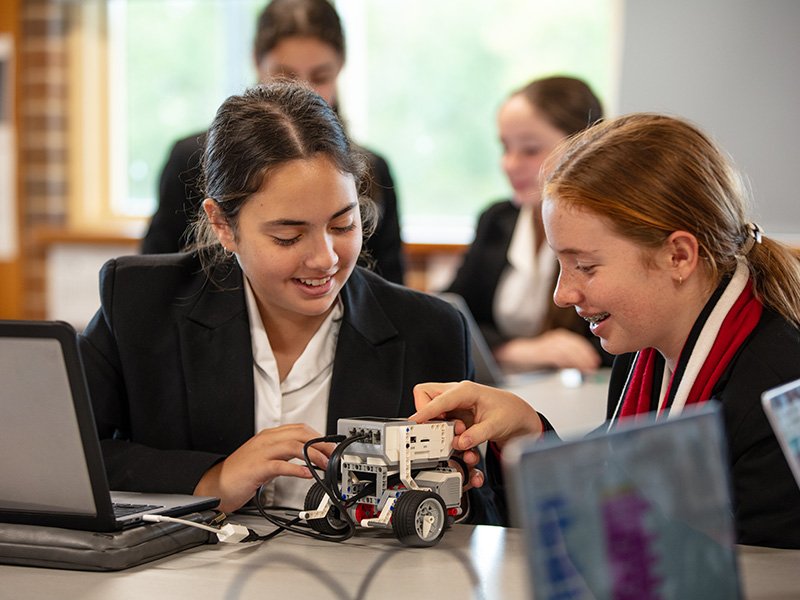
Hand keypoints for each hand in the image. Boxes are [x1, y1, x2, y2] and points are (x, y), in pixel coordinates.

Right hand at [194, 423, 333, 512]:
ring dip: (313, 455)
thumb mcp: (266, 459)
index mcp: (269, 436)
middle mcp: (266, 440)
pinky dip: (297, 469)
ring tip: (325, 465)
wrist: (215, 485)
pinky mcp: (257, 468)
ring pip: (293, 446)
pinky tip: (307, 474)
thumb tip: (307, 458)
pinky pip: (281, 465)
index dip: (319, 436)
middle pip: (300, 434)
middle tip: (333, 456)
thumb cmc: (240, 474)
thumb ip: (284, 456)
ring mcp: (261, 453)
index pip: (300, 429)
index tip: (330, 447)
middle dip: (321, 444)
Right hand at [410, 380, 542, 457]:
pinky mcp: (454, 416)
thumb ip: (477, 434)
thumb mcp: (496, 425)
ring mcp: (454, 405)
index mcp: (466, 391)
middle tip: (445, 432)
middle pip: (426, 398)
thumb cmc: (509, 412)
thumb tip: (460, 442)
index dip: (424, 411)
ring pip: (431, 412)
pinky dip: (448, 436)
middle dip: (429, 418)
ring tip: (460, 437)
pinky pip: (440, 423)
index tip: (414, 423)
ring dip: (440, 429)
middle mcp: (456, 395)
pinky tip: (463, 441)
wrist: (517, 416)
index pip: (437, 399)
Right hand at [494, 328, 600, 371]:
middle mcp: (554, 338)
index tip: (595, 361)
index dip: (587, 351)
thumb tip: (583, 366)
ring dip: (578, 358)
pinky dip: (564, 360)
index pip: (577, 342)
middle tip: (594, 366)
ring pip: (565, 349)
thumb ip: (567, 359)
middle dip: (585, 355)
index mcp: (559, 338)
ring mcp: (546, 344)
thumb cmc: (535, 356)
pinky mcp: (539, 351)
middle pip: (573, 344)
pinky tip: (570, 367)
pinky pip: (554, 354)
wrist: (513, 353)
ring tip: (586, 368)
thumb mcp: (554, 356)